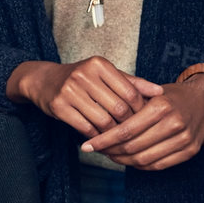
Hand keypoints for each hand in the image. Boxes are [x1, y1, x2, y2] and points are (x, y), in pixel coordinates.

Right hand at [9, 58, 162, 138]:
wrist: (43, 81)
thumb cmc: (81, 78)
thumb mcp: (105, 74)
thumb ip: (131, 83)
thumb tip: (160, 91)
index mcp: (99, 64)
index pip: (130, 92)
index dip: (140, 109)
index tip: (144, 120)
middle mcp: (84, 74)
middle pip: (118, 108)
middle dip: (128, 124)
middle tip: (133, 132)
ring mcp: (69, 90)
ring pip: (103, 120)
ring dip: (113, 133)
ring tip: (118, 137)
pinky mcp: (59, 106)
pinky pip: (86, 127)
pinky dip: (96, 136)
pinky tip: (100, 138)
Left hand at [80, 75, 203, 169]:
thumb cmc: (172, 95)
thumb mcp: (150, 92)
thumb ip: (127, 105)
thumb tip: (94, 120)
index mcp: (161, 106)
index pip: (125, 130)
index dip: (103, 140)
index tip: (87, 145)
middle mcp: (174, 123)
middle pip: (133, 147)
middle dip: (110, 152)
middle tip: (96, 151)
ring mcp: (184, 139)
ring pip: (144, 159)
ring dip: (123, 161)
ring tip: (109, 155)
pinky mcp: (190, 151)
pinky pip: (158, 165)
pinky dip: (140, 166)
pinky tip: (128, 160)